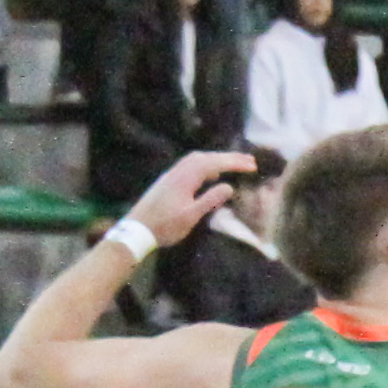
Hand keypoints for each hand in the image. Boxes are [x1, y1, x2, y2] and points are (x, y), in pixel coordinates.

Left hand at [124, 147, 260, 249]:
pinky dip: (206, 164)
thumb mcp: (190, 217)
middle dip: (228, 157)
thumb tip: (229, 186)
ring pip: (197, 159)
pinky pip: (190, 165)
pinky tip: (210, 173)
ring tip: (233, 163)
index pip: (214, 164)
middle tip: (249, 160)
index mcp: (185, 178)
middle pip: (206, 157)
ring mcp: (171, 174)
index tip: (251, 165)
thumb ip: (210, 200)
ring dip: (217, 159)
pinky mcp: (168, 180)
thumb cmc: (164, 226)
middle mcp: (178, 171)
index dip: (234, 162)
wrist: (136, 230)